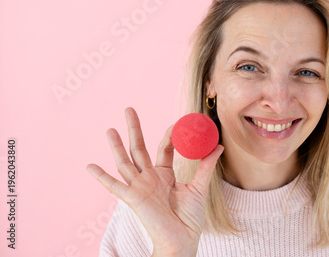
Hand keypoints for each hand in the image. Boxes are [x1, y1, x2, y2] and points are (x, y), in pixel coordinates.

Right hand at [86, 107, 223, 255]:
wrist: (183, 240)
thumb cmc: (190, 218)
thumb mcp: (200, 187)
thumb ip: (206, 165)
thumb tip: (218, 145)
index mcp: (164, 175)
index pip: (163, 148)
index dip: (168, 135)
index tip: (176, 122)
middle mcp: (149, 178)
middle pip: (139, 148)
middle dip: (133, 129)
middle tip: (128, 109)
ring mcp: (139, 187)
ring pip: (125, 161)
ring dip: (116, 146)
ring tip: (110, 128)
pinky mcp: (132, 199)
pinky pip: (114, 187)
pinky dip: (101, 177)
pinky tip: (90, 166)